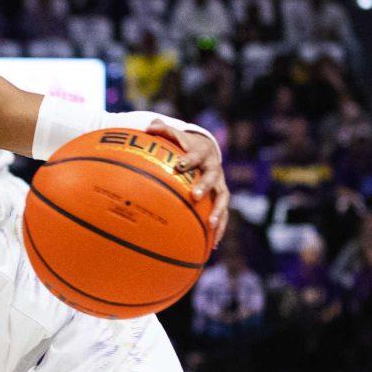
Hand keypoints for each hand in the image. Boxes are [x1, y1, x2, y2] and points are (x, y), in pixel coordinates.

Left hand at [155, 124, 231, 246]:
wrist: (206, 150)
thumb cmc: (184, 145)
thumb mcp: (174, 136)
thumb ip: (162, 131)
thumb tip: (148, 126)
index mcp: (201, 153)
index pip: (195, 155)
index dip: (188, 159)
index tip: (179, 164)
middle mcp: (214, 169)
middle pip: (212, 177)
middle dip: (204, 186)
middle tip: (195, 196)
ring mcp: (220, 184)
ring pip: (223, 198)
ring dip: (218, 212)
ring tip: (211, 225)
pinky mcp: (221, 198)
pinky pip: (224, 215)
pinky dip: (219, 229)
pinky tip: (213, 245)